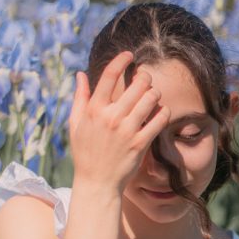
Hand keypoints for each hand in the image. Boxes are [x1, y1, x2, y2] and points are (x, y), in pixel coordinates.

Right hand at [68, 51, 170, 194]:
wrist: (97, 183)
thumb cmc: (85, 152)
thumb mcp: (76, 125)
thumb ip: (80, 98)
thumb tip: (80, 74)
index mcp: (94, 110)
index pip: (109, 75)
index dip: (121, 60)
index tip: (129, 55)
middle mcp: (111, 117)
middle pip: (137, 84)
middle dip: (144, 77)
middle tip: (145, 80)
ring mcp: (126, 130)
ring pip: (151, 98)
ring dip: (154, 94)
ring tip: (152, 97)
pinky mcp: (140, 143)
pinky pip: (159, 119)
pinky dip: (163, 112)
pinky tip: (159, 113)